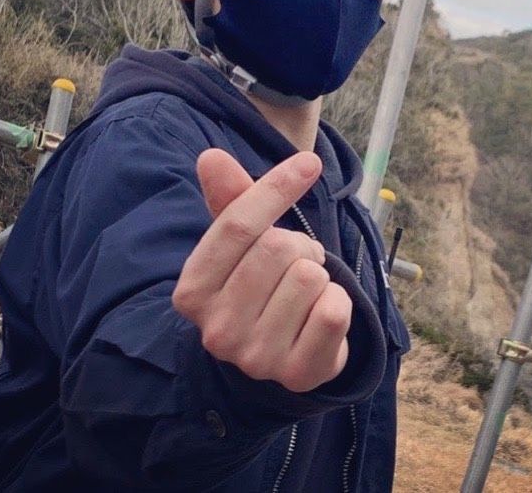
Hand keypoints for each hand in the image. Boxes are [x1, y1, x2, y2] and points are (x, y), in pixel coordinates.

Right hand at [172, 148, 351, 392]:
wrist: (279, 355)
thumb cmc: (257, 285)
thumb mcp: (240, 243)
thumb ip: (230, 198)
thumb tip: (211, 156)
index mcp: (192, 291)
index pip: (236, 224)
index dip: (276, 187)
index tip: (309, 163)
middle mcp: (216, 329)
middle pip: (277, 248)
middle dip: (298, 245)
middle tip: (293, 265)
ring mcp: (255, 357)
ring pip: (309, 276)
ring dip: (318, 274)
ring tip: (302, 291)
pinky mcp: (296, 374)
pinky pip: (334, 310)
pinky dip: (339, 300)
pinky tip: (320, 316)